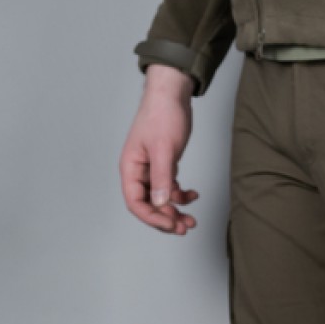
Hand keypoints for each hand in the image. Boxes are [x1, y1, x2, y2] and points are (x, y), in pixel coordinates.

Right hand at [119, 64, 198, 234]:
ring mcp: (152, 170)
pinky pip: (170, 189)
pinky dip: (182, 196)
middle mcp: (139, 171)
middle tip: (185, 227)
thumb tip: (159, 203)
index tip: (171, 224)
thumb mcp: (163, 149)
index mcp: (131, 167)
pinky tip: (194, 195)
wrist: (172, 95)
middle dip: (166, 218)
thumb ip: (161, 177)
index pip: (135, 203)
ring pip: (161, 200)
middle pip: (149, 206)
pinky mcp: (165, 166)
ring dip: (176, 211)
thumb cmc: (162, 116)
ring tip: (192, 219)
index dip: (152, 218)